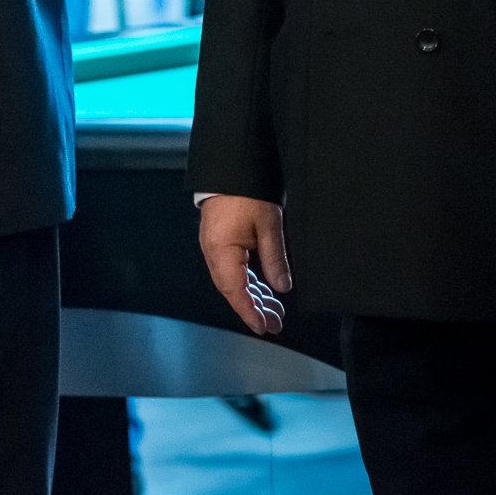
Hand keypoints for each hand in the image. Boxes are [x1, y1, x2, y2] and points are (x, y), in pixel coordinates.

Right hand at [198, 195, 291, 335]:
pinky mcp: (219, 240)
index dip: (249, 313)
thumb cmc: (246, 191)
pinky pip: (232, 269)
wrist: (231, 166)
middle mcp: (213, 251)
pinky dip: (247, 281)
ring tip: (273, 309)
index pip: (235, 291)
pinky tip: (262, 288)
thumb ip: (275, 259)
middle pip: (232, 290)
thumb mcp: (269, 225)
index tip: (263, 327)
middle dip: (253, 309)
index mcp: (221, 250)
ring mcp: (214, 246)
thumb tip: (282, 286)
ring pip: (233, 281)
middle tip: (275, 323)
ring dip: (252, 296)